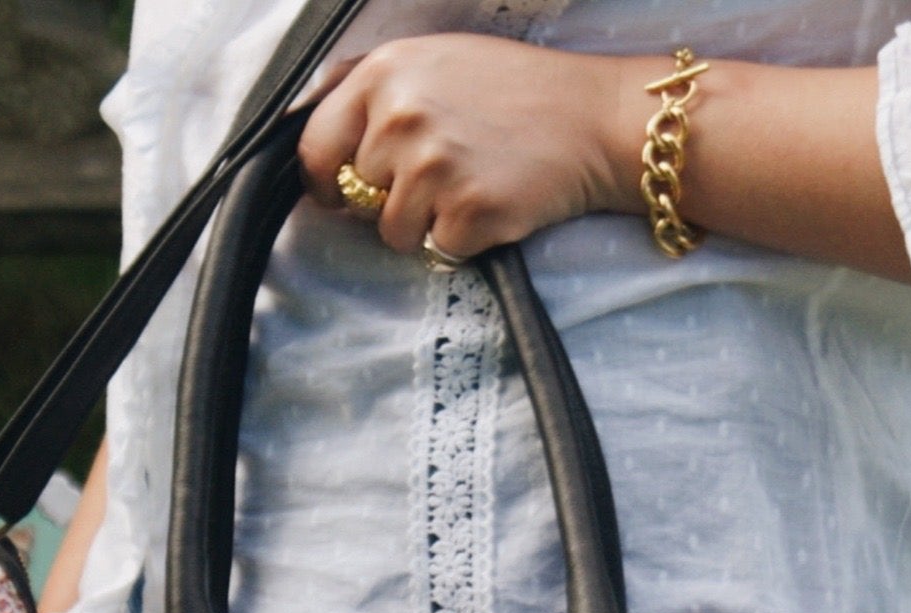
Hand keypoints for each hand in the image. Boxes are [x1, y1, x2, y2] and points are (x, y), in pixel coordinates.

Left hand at [298, 38, 910, 283]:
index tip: (339, 193)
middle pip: (357, 197)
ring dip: (427, 225)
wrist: (595, 120)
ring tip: (472, 186)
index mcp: (387, 74)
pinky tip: (495, 201)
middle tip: (442, 178)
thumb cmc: (518, 94)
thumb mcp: (438, 64)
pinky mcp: (464, 213)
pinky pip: (439, 250)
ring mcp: (431, 167)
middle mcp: (400, 117)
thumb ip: (377, 97)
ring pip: (394, 233)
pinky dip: (465, 239)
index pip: (315, 147)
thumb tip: (325, 152)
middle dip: (390, 199)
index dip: (325, 180)